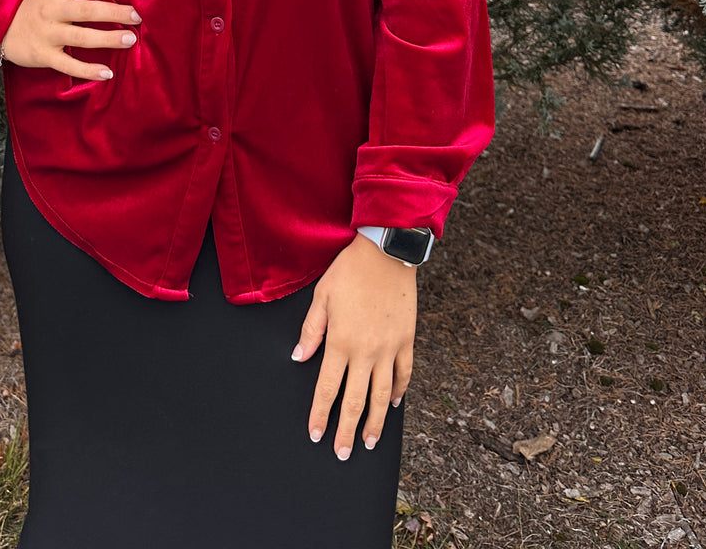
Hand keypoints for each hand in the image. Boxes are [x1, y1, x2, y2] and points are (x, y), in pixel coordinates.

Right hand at [0, 0, 139, 79]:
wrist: (1, 28)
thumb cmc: (37, 7)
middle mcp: (51, 11)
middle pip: (86, 11)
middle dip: (114, 12)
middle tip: (137, 15)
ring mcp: (47, 34)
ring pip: (81, 38)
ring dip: (108, 39)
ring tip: (131, 39)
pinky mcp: (44, 55)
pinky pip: (69, 65)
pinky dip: (88, 70)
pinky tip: (107, 73)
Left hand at [292, 234, 416, 458]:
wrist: (386, 252)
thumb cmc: (349, 271)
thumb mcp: (322, 296)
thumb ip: (311, 330)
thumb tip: (298, 358)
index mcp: (340, 342)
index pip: (327, 389)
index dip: (321, 414)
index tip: (316, 434)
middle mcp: (365, 351)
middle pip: (355, 401)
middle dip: (346, 430)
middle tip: (342, 453)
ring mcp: (388, 348)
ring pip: (382, 395)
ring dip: (375, 422)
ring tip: (370, 442)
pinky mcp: (406, 340)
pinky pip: (404, 374)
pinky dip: (399, 391)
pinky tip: (394, 404)